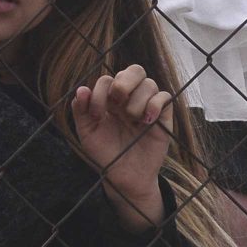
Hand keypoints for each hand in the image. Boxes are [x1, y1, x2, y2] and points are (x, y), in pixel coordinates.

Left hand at [72, 64, 174, 231]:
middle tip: (117, 101)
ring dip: (137, 100)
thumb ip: (81, 111)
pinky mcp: (163, 116)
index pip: (108, 79)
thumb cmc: (106, 154)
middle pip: (134, 70)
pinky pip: (165, 97)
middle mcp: (130, 99)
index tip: (96, 114)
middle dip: (124, 83)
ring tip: (132, 119)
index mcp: (110, 100)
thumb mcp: (87, 133)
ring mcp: (148, 105)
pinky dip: (155, 105)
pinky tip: (146, 122)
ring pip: (149, 83)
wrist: (125, 176)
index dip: (100, 91)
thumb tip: (81, 90)